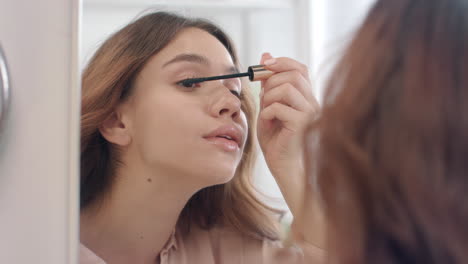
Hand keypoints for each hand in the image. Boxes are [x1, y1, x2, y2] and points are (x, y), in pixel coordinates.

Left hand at [257, 53, 319, 215]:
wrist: (283, 168)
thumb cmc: (277, 142)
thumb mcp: (268, 108)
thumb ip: (268, 85)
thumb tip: (265, 55)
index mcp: (306, 98)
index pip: (300, 68)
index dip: (281, 62)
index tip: (263, 64)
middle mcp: (312, 103)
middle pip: (294, 74)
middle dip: (271, 79)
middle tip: (260, 94)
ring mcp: (310, 113)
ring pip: (287, 87)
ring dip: (269, 98)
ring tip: (266, 114)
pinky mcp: (302, 124)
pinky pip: (279, 107)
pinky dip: (267, 113)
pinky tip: (268, 125)